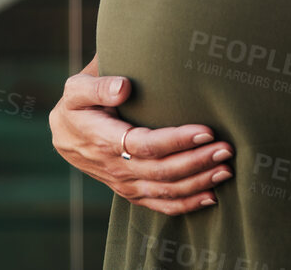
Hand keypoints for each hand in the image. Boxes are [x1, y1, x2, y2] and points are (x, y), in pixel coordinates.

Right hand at [49, 54, 234, 214]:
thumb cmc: (78, 104)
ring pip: (164, 191)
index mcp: (103, 140)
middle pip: (161, 171)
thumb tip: (124, 87)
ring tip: (226, 170)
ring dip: (198, 183)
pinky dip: (186, 204)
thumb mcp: (77, 89)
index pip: (146, 145)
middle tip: (226, 149)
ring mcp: (124, 184)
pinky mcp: (130, 192)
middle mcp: (115, 167)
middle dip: (197, 161)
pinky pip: (159, 205)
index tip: (207, 130)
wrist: (64, 135)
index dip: (177, 140)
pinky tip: (211, 197)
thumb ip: (98, 86)